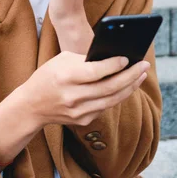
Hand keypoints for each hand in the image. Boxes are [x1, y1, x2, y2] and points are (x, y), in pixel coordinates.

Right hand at [18, 52, 149, 127]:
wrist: (32, 105)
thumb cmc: (48, 76)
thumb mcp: (61, 60)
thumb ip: (85, 59)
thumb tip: (113, 57)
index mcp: (65, 77)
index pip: (95, 72)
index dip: (113, 65)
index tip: (127, 58)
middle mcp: (72, 96)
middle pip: (109, 87)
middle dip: (130, 76)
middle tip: (143, 65)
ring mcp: (78, 111)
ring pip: (112, 100)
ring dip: (130, 87)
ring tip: (141, 75)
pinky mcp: (83, 120)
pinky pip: (106, 106)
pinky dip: (118, 95)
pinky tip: (127, 85)